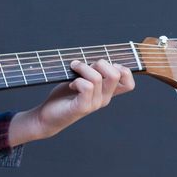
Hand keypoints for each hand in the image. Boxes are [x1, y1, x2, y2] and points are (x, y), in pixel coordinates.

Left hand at [13, 58, 133, 143]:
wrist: (47, 117)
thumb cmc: (64, 97)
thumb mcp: (82, 80)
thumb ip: (93, 71)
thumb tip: (99, 59)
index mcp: (107, 92)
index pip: (129, 83)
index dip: (122, 69)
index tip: (102, 66)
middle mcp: (104, 98)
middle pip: (117, 74)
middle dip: (100, 63)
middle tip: (85, 67)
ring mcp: (94, 104)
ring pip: (98, 77)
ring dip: (83, 68)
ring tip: (74, 69)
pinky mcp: (82, 107)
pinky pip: (87, 87)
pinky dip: (77, 80)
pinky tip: (71, 84)